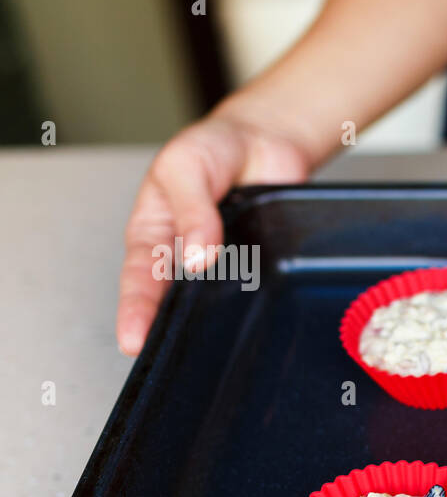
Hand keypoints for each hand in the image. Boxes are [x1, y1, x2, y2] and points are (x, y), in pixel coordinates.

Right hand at [117, 114, 311, 354]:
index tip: (133, 339)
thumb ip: (192, 209)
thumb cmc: (212, 150)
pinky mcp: (259, 267)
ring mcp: (224, 266)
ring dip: (210, 321)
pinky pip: (255, 291)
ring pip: (214, 301)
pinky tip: (252, 319)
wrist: (265, 141)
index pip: (139, 279)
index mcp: (153, 233)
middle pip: (172, 302)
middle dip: (166, 330)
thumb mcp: (187, 166)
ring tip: (204, 348)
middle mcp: (185, 257)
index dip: (135, 311)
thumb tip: (197, 255)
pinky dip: (252, 304)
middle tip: (164, 354)